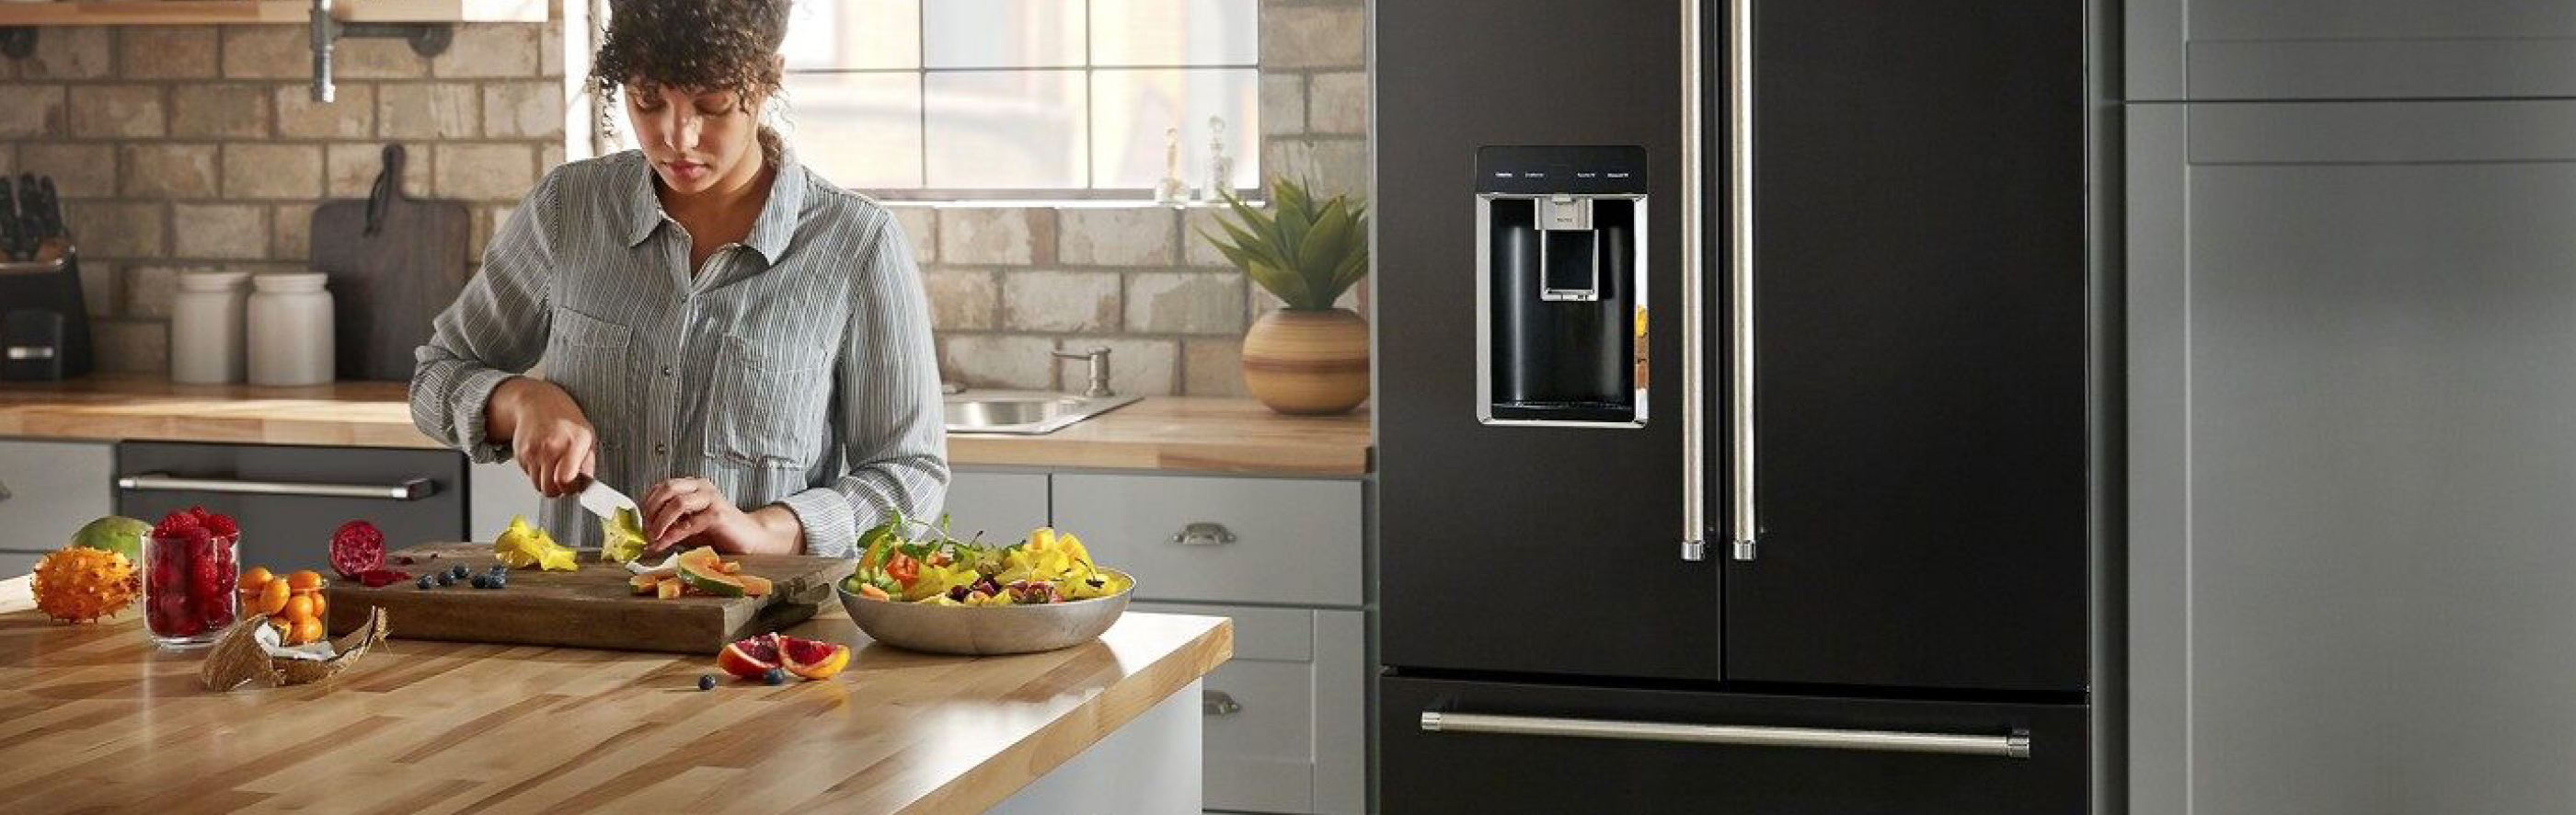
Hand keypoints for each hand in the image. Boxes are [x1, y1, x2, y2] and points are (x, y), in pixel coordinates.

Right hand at [487, 377, 595, 496]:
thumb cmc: (566, 420)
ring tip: (552, 465)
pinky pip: (528, 474)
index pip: (565, 480)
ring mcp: (534, 450)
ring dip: (545, 480)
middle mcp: (552, 446)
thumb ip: (588, 462)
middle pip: (549, 488)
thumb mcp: (587, 435)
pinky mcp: (520, 452)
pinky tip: (542, 456)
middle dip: (557, 489)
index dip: (570, 489)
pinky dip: (535, 471)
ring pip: (537, 484)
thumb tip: (586, 485)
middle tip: (562, 480)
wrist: (538, 402)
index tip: (573, 486)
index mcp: (574, 443)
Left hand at [640, 477, 801, 554]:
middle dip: (650, 510)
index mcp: (692, 485)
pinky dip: (671, 535)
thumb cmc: (718, 533)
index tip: (637, 523)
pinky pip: (688, 523)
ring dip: (659, 522)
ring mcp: (711, 498)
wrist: (751, 539)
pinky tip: (663, 545)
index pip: (661, 487)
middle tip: (642, 530)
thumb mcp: (688, 525)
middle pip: (666, 488)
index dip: (645, 504)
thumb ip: (669, 524)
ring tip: (651, 538)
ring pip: (676, 502)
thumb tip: (642, 534)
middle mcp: (701, 487)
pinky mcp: (718, 514)